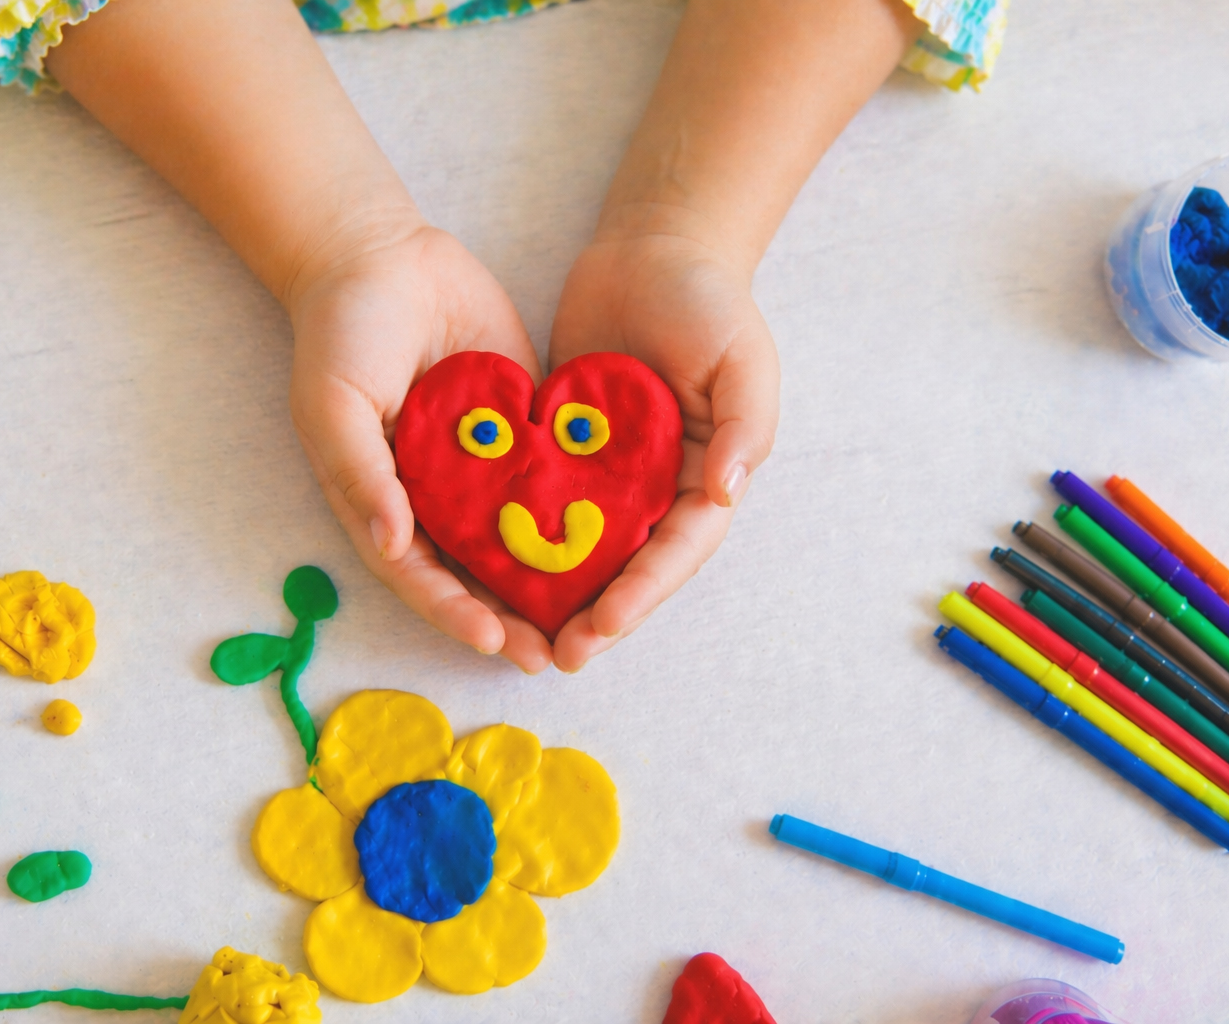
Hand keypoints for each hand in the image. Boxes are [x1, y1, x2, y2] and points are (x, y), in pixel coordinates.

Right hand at [286, 218, 555, 672]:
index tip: (492, 638)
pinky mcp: (518, 425)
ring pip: (516, 534)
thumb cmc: (342, 332)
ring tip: (589, 617)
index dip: (453, 610)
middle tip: (550, 655)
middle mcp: (434, 493)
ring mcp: (479, 462)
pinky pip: (547, 474)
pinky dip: (574, 507)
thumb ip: (361, 475)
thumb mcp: (333, 404)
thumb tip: (393, 545)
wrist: (382, 254)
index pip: (420, 572)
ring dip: (548, 578)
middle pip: (474, 570)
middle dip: (510, 616)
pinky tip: (613, 536)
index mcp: (383, 500)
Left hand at [547, 211, 780, 670]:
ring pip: (583, 546)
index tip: (604, 626)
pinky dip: (520, 533)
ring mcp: (609, 470)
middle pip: (629, 565)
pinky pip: (543, 499)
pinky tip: (482, 563)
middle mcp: (658, 485)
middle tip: (557, 654)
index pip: (677, 550)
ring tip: (518, 633)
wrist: (650, 249)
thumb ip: (746, 425)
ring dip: (556, 592)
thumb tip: (728, 493)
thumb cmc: (708, 300)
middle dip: (597, 613)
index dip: (643, 593)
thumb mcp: (742, 357)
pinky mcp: (566, 448)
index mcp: (706, 476)